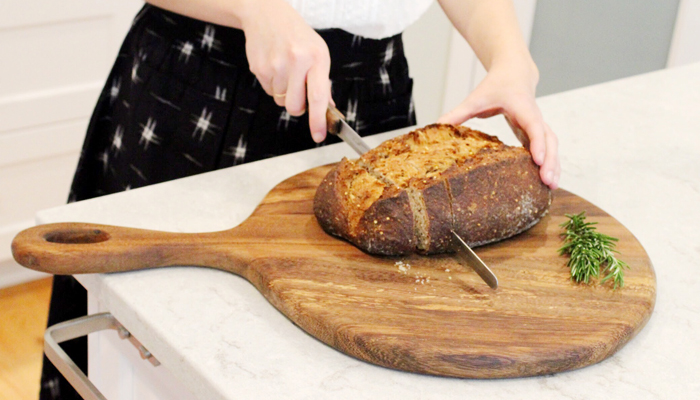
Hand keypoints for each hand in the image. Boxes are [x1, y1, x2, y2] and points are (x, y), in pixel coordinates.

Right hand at [240, 0, 331, 141]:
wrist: (266, 14)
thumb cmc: (297, 35)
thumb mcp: (318, 52)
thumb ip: (323, 81)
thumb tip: (327, 108)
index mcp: (316, 57)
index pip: (318, 96)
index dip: (318, 120)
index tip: (319, 136)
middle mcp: (296, 61)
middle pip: (295, 107)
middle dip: (298, 106)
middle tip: (299, 89)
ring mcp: (275, 65)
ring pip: (281, 101)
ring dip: (284, 93)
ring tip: (285, 70)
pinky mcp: (259, 68)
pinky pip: (269, 92)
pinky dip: (273, 85)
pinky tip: (274, 67)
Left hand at [437, 64, 559, 188]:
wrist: (514, 73)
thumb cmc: (495, 85)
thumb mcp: (475, 98)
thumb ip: (457, 113)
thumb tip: (437, 126)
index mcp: (521, 106)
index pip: (533, 125)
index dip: (537, 143)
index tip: (538, 160)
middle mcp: (534, 116)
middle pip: (548, 139)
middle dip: (550, 160)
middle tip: (547, 181)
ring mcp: (538, 124)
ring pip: (552, 144)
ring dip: (555, 164)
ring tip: (552, 186)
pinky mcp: (536, 131)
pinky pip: (548, 147)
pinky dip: (551, 163)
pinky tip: (548, 180)